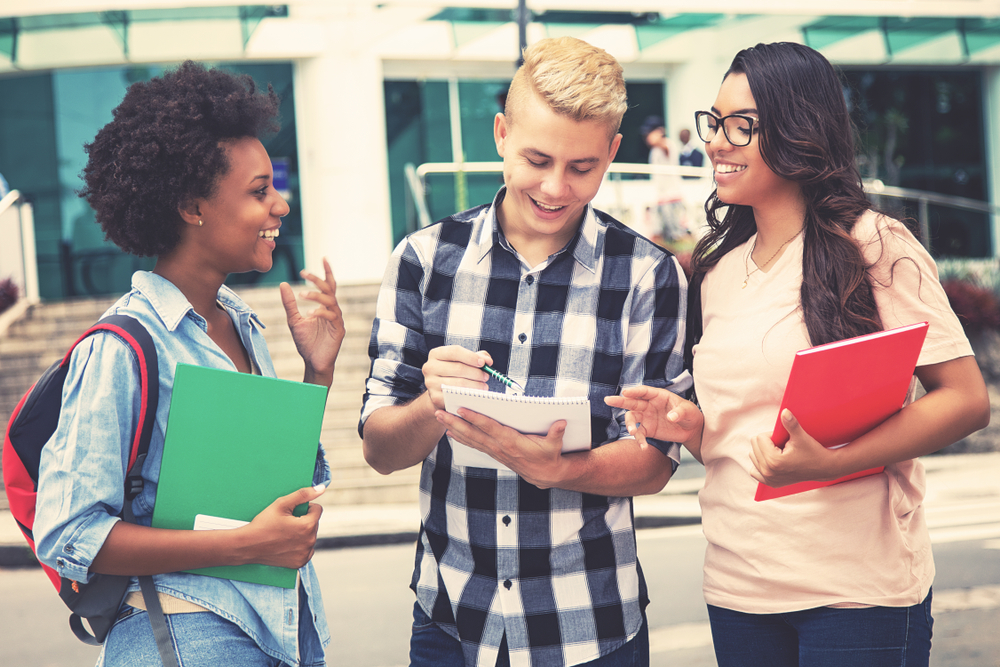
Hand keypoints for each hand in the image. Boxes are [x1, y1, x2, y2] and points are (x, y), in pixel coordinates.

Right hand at [240, 484, 325, 568]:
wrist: (247, 546)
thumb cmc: (263, 524)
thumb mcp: (281, 504)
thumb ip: (303, 495)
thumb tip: (321, 489)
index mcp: (307, 526)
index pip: (317, 510)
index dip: (305, 508)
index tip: (292, 512)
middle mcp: (310, 541)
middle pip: (314, 523)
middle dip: (304, 520)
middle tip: (286, 523)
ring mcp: (305, 554)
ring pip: (311, 536)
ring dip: (302, 533)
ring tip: (285, 533)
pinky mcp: (300, 562)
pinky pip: (307, 550)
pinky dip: (300, 546)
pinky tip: (286, 544)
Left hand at [281, 257, 344, 386]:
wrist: (313, 362)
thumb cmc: (306, 343)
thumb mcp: (293, 320)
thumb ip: (290, 303)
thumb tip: (283, 284)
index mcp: (325, 307)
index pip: (328, 286)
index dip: (327, 272)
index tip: (323, 258)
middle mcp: (333, 311)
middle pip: (329, 289)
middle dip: (317, 280)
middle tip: (303, 274)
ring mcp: (337, 320)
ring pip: (330, 301)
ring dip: (316, 296)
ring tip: (302, 296)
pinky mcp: (339, 330)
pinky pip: (331, 317)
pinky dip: (321, 313)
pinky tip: (310, 314)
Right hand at [422, 346, 490, 410]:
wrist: (440, 390)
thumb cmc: (454, 372)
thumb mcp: (463, 360)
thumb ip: (477, 357)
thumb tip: (487, 360)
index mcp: (436, 354)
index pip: (455, 352)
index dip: (471, 357)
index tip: (483, 363)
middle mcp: (430, 367)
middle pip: (458, 368)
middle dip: (476, 373)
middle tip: (486, 376)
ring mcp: (431, 383)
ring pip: (459, 383)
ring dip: (475, 385)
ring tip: (483, 385)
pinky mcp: (435, 397)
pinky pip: (456, 396)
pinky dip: (468, 395)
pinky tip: (475, 394)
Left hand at [436, 408, 568, 487]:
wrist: (545, 474)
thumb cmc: (549, 456)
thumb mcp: (555, 445)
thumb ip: (557, 433)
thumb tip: (561, 422)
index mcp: (511, 442)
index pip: (490, 427)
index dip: (475, 418)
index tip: (462, 409)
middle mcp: (499, 447)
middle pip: (473, 433)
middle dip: (455, 422)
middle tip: (439, 412)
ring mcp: (494, 451)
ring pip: (470, 438)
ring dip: (454, 428)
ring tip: (440, 417)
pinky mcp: (493, 453)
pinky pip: (474, 444)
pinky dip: (461, 437)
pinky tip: (451, 431)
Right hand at [604, 386, 701, 448]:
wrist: (691, 430)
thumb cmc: (690, 414)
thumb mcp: (688, 411)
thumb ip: (680, 412)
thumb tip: (671, 416)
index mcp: (658, 396)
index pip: (644, 392)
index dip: (634, 391)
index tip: (625, 392)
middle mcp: (649, 405)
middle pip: (632, 402)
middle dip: (620, 401)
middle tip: (608, 400)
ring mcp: (647, 417)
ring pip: (632, 418)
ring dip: (630, 425)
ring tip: (632, 432)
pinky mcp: (648, 429)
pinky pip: (639, 434)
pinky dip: (639, 440)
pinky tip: (643, 447)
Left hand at [749, 410, 837, 486]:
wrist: (824, 468)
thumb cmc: (813, 451)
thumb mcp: (801, 437)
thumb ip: (791, 424)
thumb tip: (784, 411)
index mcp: (774, 461)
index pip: (759, 438)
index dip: (772, 435)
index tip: (785, 440)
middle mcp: (768, 472)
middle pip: (754, 447)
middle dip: (767, 443)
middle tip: (783, 447)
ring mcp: (769, 480)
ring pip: (753, 456)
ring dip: (764, 452)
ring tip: (780, 454)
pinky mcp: (771, 484)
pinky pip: (754, 471)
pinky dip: (761, 464)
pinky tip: (773, 462)